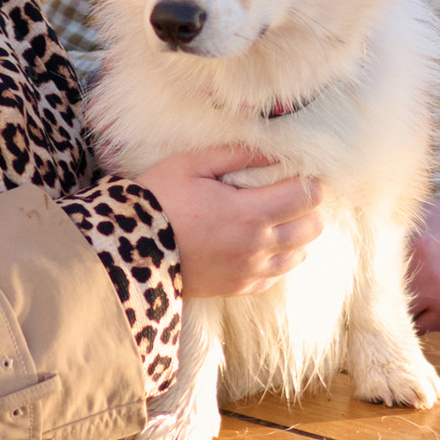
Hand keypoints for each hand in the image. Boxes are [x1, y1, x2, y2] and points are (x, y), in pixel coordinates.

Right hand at [140, 148, 325, 298]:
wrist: (126, 252)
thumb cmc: (157, 201)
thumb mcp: (192, 164)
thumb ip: (237, 154)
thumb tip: (274, 151)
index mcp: (249, 213)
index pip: (307, 197)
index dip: (309, 182)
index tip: (298, 174)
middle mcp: (256, 247)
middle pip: (312, 228)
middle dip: (308, 208)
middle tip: (289, 195)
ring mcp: (249, 272)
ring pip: (300, 255)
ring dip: (296, 235)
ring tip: (275, 219)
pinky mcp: (238, 288)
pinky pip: (276, 275)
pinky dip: (277, 258)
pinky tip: (259, 243)